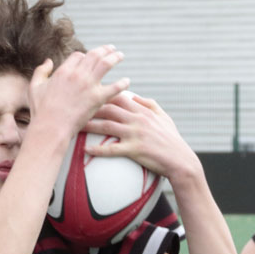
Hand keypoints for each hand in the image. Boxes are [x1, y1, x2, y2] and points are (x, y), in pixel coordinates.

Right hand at [28, 45, 129, 137]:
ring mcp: (88, 85)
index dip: (84, 56)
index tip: (89, 59)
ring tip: (120, 55)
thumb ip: (41, 72)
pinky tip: (127, 81)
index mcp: (63, 71)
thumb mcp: (35, 88)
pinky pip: (114, 87)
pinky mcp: (97, 99)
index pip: (79, 56)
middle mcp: (78, 74)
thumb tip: (48, 61)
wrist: (50, 127)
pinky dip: (122, 83)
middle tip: (111, 48)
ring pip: (106, 64)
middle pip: (95, 55)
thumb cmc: (41, 111)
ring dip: (115, 57)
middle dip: (104, 49)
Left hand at [83, 91, 199, 182]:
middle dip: (90, 107)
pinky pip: (112, 150)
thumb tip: (134, 95)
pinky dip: (98, 150)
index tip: (87, 94)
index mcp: (142, 111)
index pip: (118, 97)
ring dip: (89, 126)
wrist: (180, 159)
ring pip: (107, 127)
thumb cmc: (171, 139)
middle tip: (74, 108)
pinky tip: (86, 151)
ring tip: (74, 126)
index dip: (102, 94)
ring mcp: (135, 134)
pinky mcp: (134, 150)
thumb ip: (149, 104)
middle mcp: (137, 120)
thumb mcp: (163, 117)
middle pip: (108, 109)